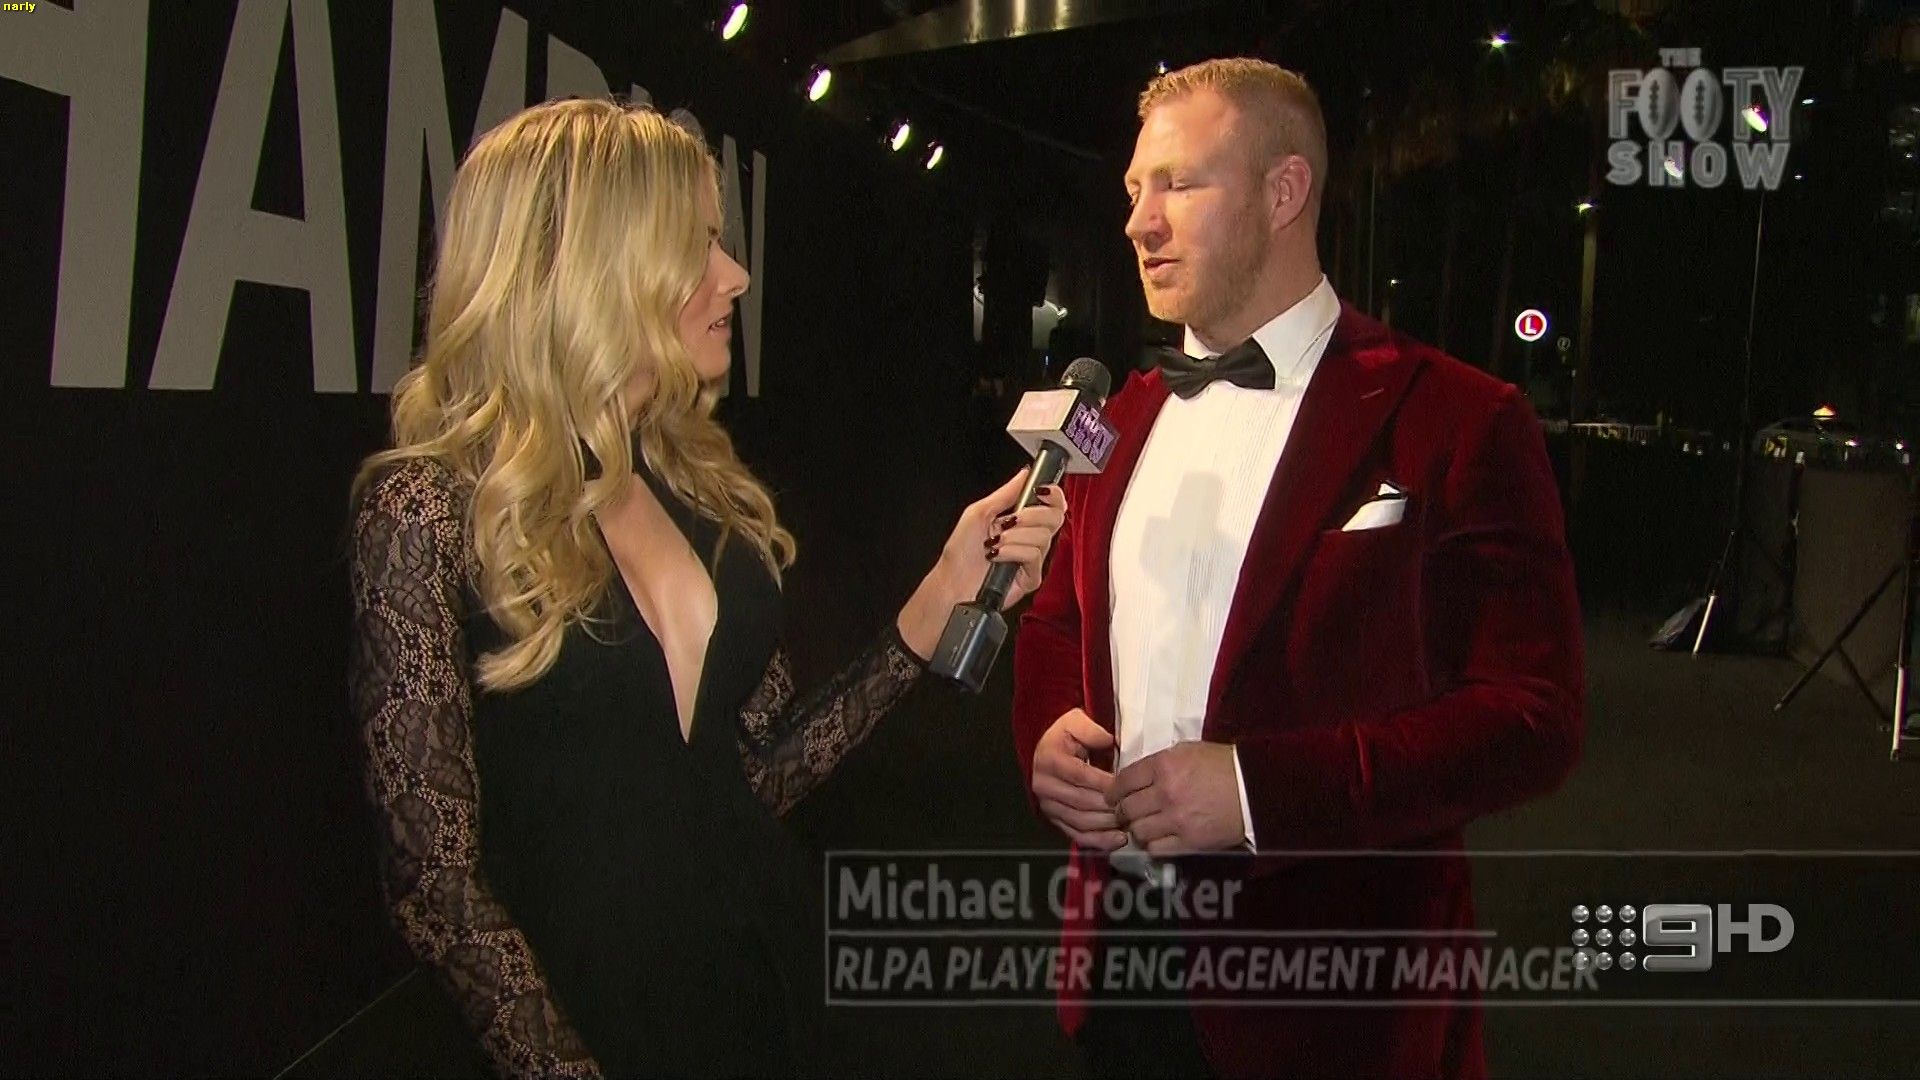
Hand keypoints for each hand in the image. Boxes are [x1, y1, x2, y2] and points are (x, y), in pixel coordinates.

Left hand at [943, 466, 1066, 609]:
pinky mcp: (1032, 578)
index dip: (1054, 495)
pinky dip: (1013, 552)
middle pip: (1055, 518)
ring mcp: (1032, 559)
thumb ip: (1006, 493)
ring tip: (995, 543)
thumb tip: (1025, 474)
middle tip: (1009, 520)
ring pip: (1044, 537)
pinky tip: (997, 556)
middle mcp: (1030, 539)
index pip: (1052, 505)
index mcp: (1021, 521)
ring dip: (1015, 537)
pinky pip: (1034, 556)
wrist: (951, 582)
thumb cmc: (960, 553)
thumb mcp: (979, 513)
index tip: (1041, 490)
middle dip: (1032, 515)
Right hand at [1031, 709, 1126, 850]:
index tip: (1129, 787)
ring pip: (1080, 822)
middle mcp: (1045, 786)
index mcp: (1050, 761)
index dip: (1106, 784)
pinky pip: (1077, 836)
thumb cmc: (1065, 735)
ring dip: (1107, 826)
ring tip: (1131, 823)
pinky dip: (1099, 841)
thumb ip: (1092, 730)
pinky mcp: (1055, 820)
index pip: (1082, 776)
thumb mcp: (1076, 721)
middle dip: (1110, 807)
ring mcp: (1049, 806)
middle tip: (1135, 808)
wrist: (1046, 748)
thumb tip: (1110, 741)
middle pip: (1081, 802)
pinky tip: (1119, 840)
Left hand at [1109, 741, 1245, 855]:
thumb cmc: (1222, 765)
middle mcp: (1165, 793)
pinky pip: (1156, 848)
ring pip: (1138, 831)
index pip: (1124, 780)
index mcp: (1163, 766)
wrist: (1254, 789)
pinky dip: (1153, 845)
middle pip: (1126, 808)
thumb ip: (1159, 763)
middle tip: (1125, 813)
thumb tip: (1137, 776)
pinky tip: (1159, 838)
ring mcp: (1176, 819)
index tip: (1112, 796)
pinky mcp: (1189, 841)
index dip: (1114, 790)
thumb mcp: (1188, 751)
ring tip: (1144, 826)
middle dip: (1122, 811)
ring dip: (1138, 829)